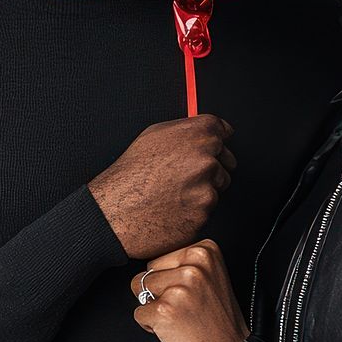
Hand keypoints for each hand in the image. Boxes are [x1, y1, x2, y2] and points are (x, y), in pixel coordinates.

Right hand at [88, 115, 235, 260]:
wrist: (115, 212)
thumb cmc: (130, 174)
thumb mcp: (153, 136)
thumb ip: (186, 129)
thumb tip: (205, 129)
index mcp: (197, 134)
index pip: (223, 131)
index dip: (215, 140)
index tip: (212, 147)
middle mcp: (206, 158)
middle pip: (226, 160)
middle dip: (212, 166)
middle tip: (185, 175)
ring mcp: (207, 187)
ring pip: (219, 186)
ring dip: (204, 189)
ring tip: (174, 192)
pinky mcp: (204, 213)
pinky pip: (208, 209)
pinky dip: (195, 210)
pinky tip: (174, 208)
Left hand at [130, 239, 250, 341]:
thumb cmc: (219, 321)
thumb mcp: (212, 276)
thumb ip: (185, 263)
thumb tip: (150, 265)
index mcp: (205, 251)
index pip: (160, 259)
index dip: (170, 280)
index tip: (191, 294)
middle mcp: (193, 265)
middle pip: (148, 272)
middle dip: (159, 292)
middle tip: (185, 308)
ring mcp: (179, 288)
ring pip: (139, 289)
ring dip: (153, 307)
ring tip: (179, 317)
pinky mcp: (165, 310)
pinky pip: (139, 313)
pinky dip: (150, 325)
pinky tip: (174, 330)